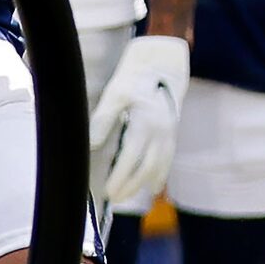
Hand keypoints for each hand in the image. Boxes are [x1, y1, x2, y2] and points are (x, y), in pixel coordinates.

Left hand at [89, 34, 188, 210]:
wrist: (164, 65)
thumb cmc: (135, 78)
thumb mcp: (116, 94)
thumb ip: (103, 120)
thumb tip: (91, 145)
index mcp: (145, 124)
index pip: (131, 159)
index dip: (119, 177)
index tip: (107, 190)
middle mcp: (161, 133)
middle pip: (146, 169)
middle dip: (130, 186)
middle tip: (115, 198)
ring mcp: (169, 134)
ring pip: (159, 167)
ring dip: (144, 184)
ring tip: (129, 195)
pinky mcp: (173, 133)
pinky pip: (168, 160)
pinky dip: (160, 175)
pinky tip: (152, 186)